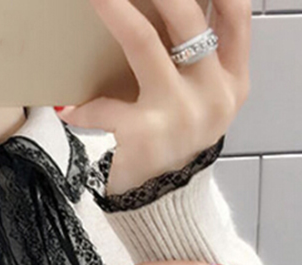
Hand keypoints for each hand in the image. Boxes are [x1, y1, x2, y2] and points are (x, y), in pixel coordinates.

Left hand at [56, 0, 250, 195]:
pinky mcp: (145, 138)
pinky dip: (84, 101)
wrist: (162, 207)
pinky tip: (65, 103)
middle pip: (187, 17)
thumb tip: (174, 8)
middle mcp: (214, 96)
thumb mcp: (199, 97)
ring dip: (115, 10)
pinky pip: (106, 103)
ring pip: (145, 44)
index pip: (236, 11)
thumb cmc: (172, 141)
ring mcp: (181, 118)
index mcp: (233, 81)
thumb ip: (199, 53)